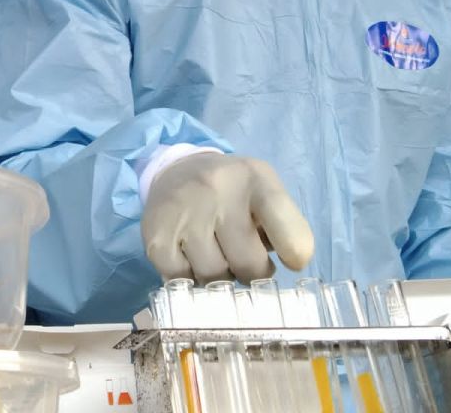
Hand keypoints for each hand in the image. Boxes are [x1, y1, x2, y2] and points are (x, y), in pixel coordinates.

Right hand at [141, 151, 314, 283]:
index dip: (294, 251)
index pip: (285, 224)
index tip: (293, 261)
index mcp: (255, 180)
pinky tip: (191, 258)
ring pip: (214, 276)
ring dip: (219, 277)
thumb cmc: (232, 192)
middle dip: (251, 272)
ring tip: (217, 256)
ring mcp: (184, 211)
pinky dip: (189, 278)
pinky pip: (181, 280)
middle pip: (248, 264)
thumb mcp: (265, 193)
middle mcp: (218, 190)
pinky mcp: (156, 233)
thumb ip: (283, 227)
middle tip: (245, 261)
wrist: (176, 171)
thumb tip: (290, 265)